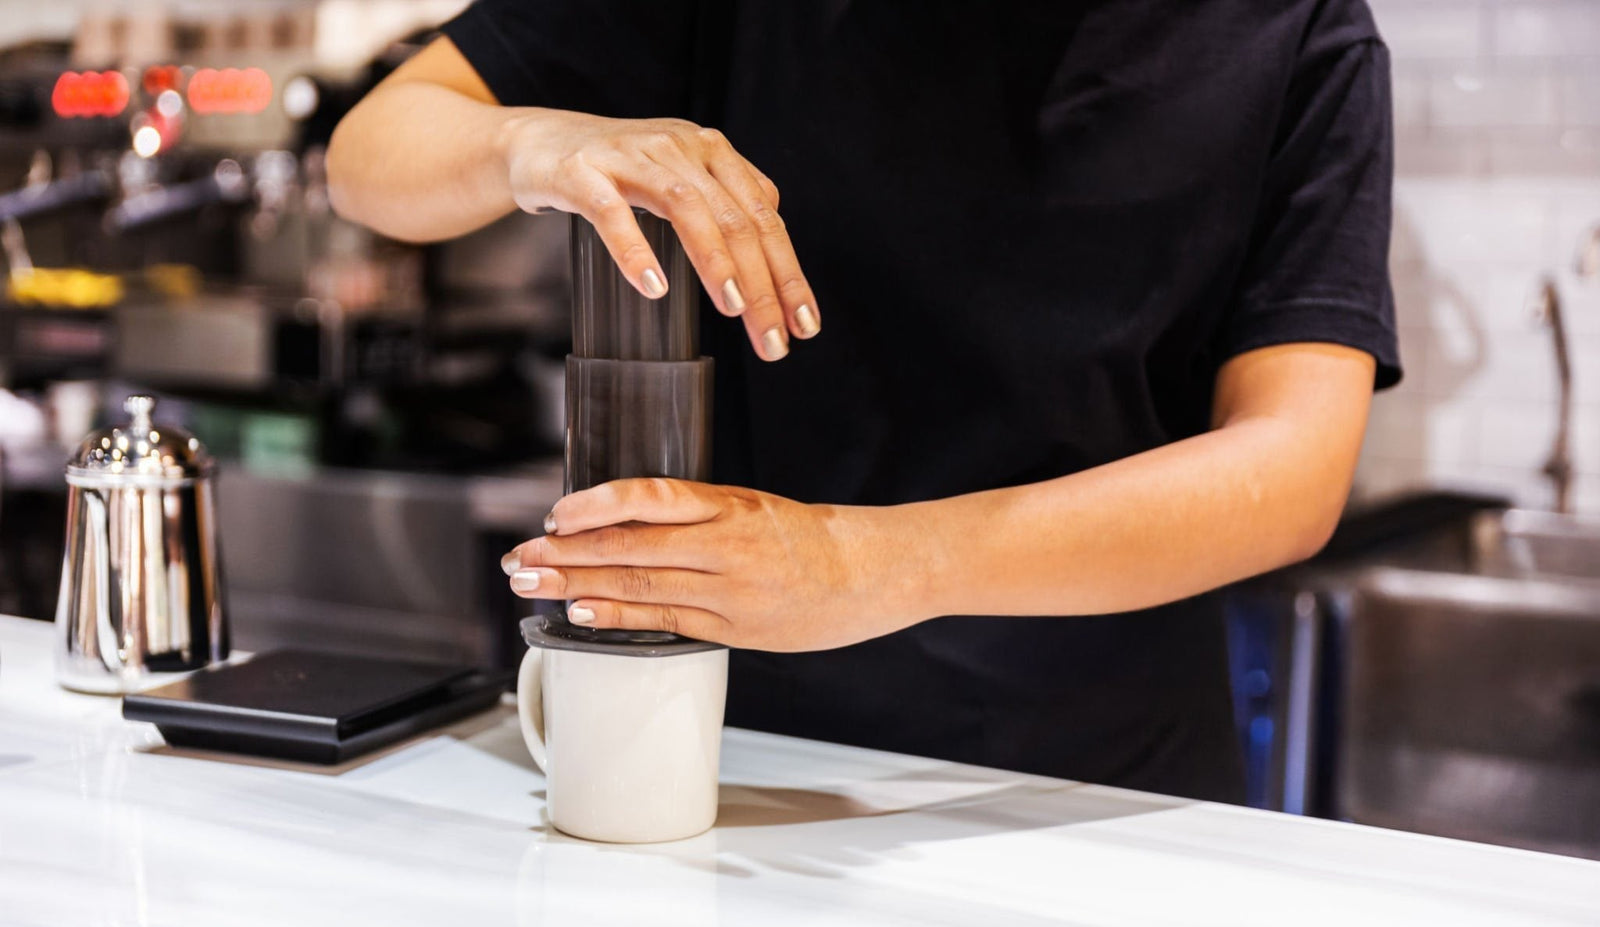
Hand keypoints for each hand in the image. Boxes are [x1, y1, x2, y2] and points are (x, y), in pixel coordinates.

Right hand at [499, 111, 819, 360]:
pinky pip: (611, 213)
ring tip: (734, 309)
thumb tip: (772, 253)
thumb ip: (726, 205)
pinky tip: (654, 287)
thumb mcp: (681, 178)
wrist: (540, 141)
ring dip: (716, 262)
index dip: (789, 273)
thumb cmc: (619, 171)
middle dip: (762, 285)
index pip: (764, 218)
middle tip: (773, 341)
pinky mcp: (581, 173)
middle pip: (735, 219)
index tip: (804, 325)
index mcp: (711, 152)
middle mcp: (678, 148)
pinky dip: (635, 250)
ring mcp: (629, 157)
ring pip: (686, 209)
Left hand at [501, 478, 925, 650]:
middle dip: (566, 551)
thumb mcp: (751, 508)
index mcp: (729, 504)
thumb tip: (619, 523)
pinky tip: (579, 612)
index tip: (556, 513)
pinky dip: (617, 615)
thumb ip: (693, 516)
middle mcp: (725, 544)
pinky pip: (664, 620)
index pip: (649, 496)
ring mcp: (729, 589)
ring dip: (576, 585)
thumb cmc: (807, 538)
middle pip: (630, 545)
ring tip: (531, 582)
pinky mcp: (734, 626)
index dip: (595, 505)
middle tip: (519, 556)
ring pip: (639, 584)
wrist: (869, 573)